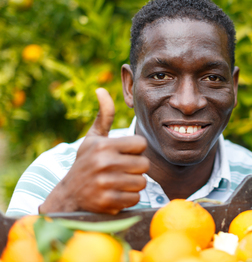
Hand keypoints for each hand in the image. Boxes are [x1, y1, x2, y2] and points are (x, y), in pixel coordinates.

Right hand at [39, 88, 149, 213]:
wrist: (69, 195)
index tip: (124, 153)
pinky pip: (134, 198)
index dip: (135, 149)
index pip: (141, 144)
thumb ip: (103, 116)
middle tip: (122, 169)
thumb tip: (101, 89)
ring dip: (133, 184)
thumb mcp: (93, 138)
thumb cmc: (86, 162)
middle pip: (144, 164)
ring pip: (141, 182)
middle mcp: (104, 163)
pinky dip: (128, 198)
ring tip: (118, 181)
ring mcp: (105, 183)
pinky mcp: (107, 202)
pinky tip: (116, 194)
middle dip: (136, 168)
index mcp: (105, 145)